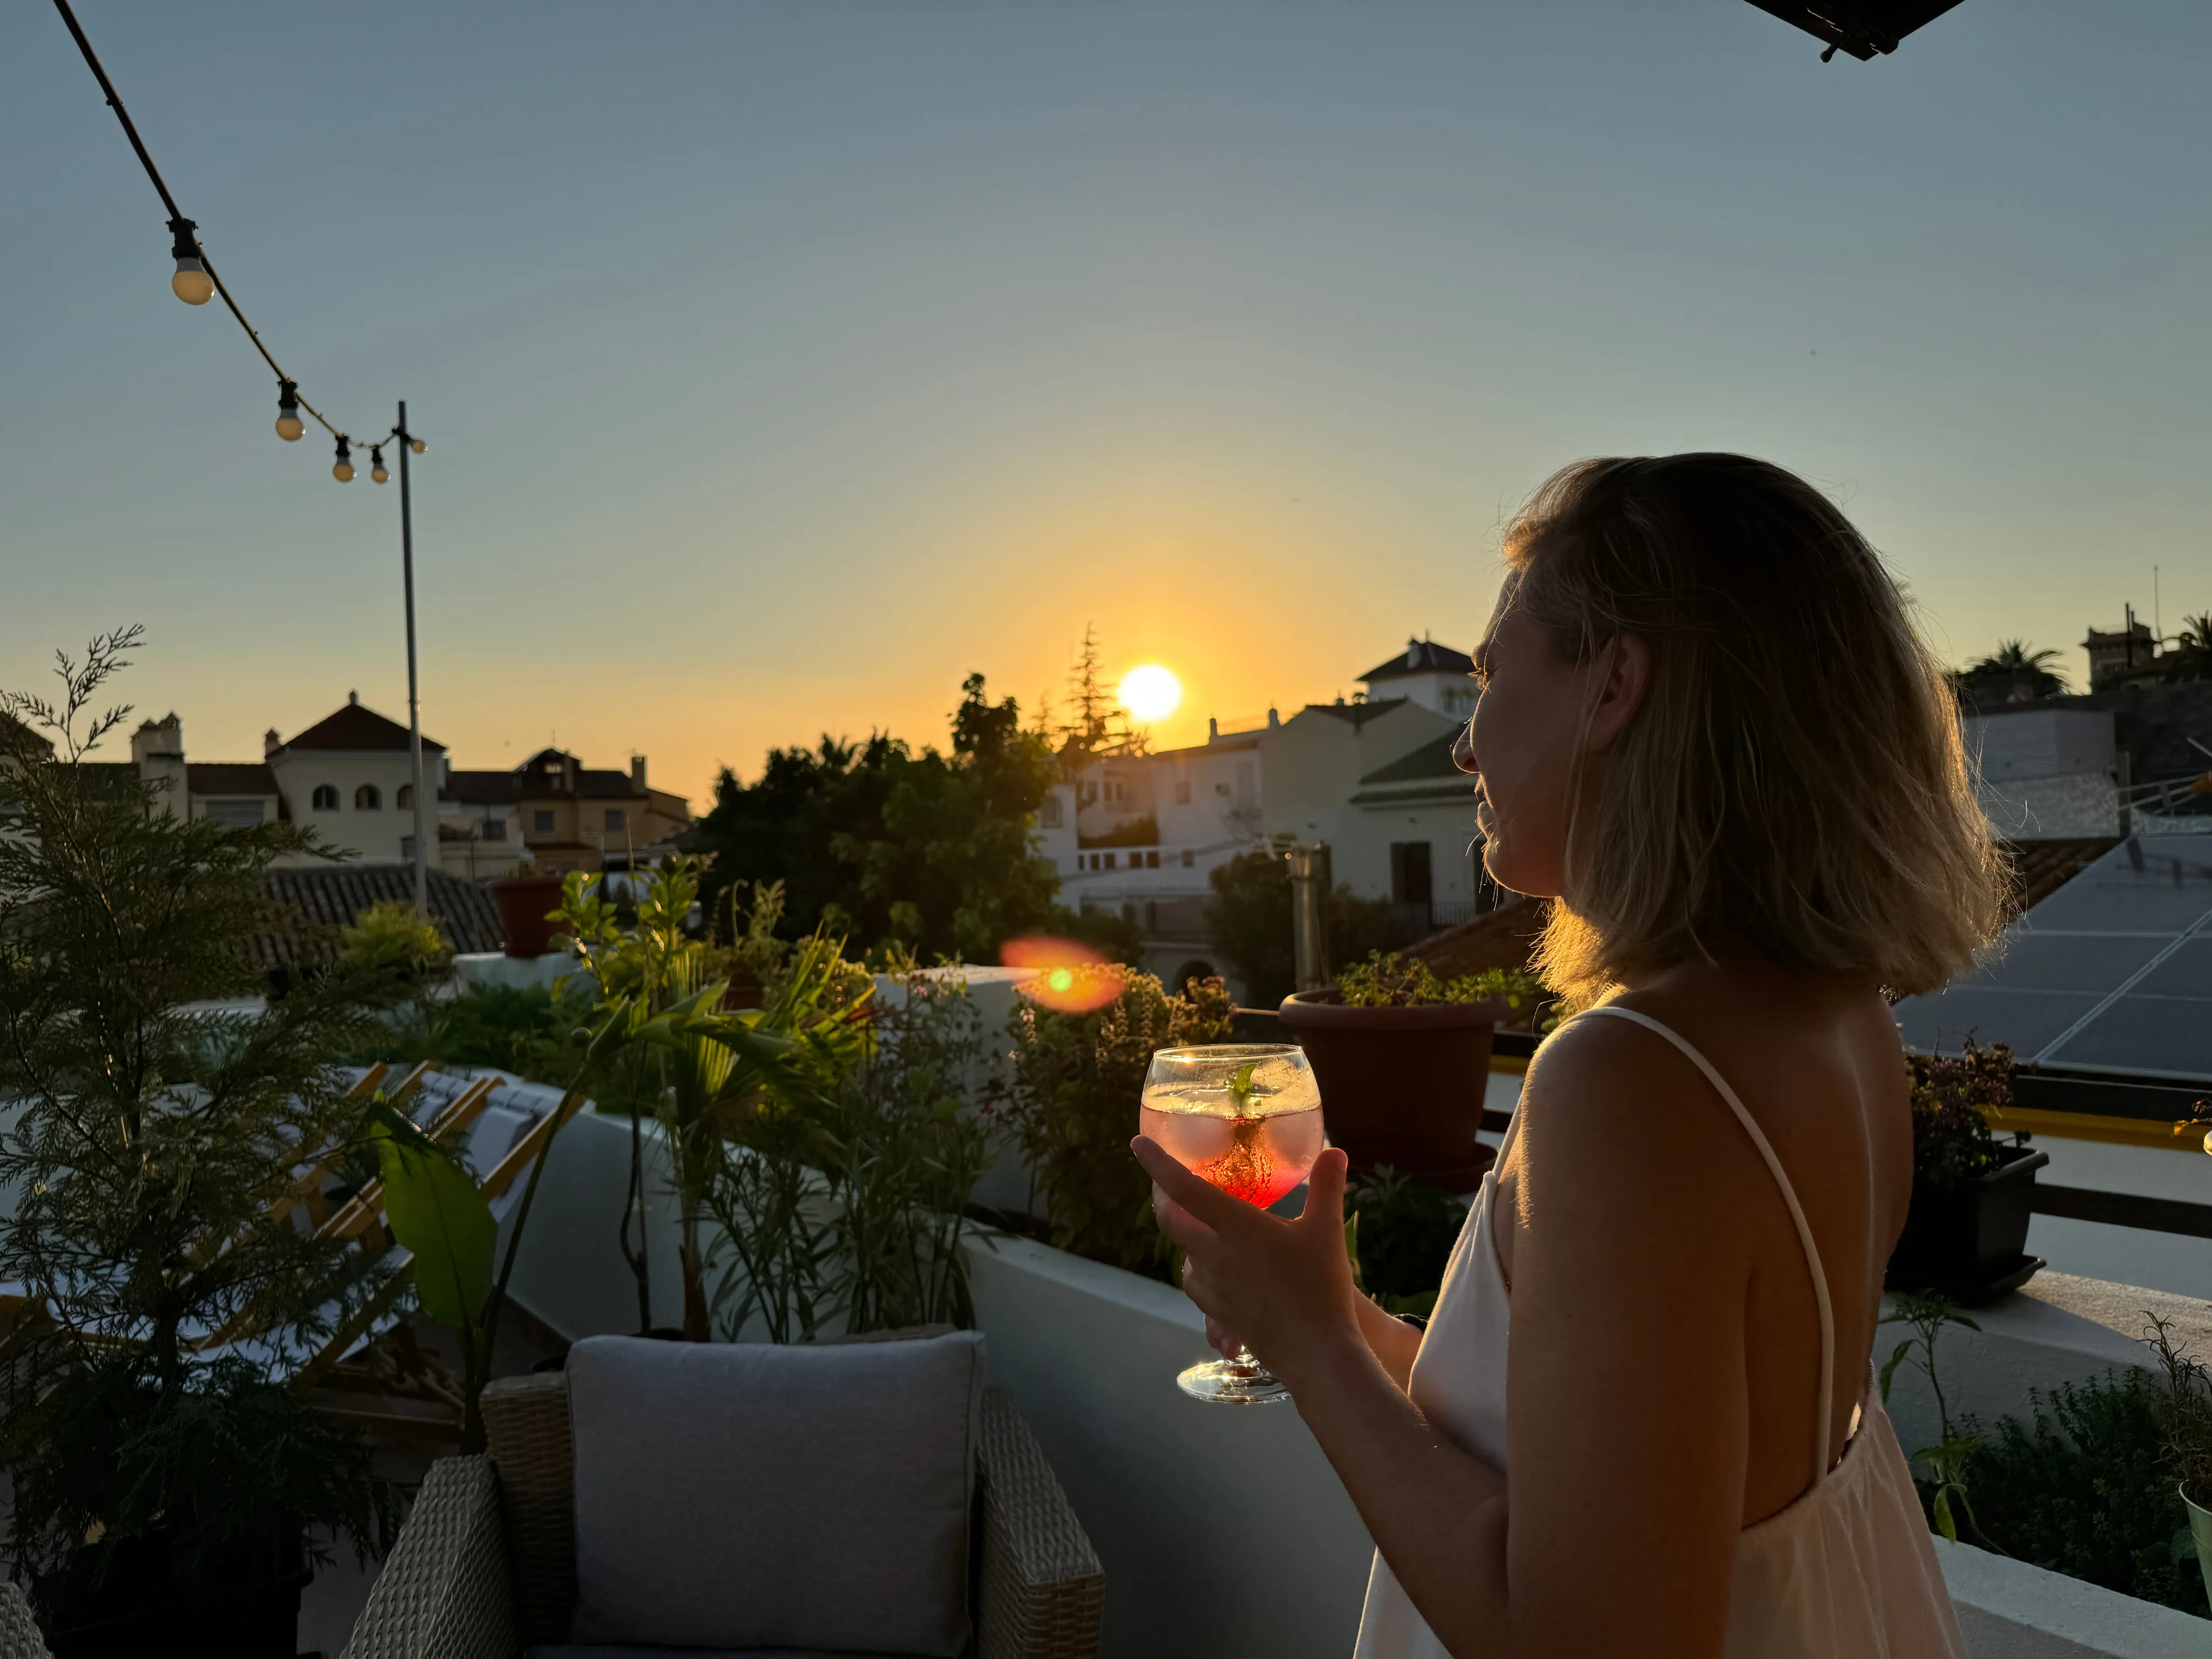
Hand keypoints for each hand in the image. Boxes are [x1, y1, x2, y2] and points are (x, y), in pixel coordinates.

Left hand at [1131, 1136, 1360, 1388]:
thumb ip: (1326, 1187)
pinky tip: (1218, 1268)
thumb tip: (1335, 1151)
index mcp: (1235, 1227)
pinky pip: (1197, 1283)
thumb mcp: (1326, 1230)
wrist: (1315, 1352)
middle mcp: (1214, 1255)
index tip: (1137, 1143)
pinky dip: (1199, 1268)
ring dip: (1185, 1236)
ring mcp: (1212, 1287)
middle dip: (1162, 1196)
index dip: (1157, 1163)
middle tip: (1167, 1182)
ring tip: (1200, 1225)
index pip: (1184, 1187)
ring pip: (1183, 1255)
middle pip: (1170, 1221)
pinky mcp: (1218, 1311)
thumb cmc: (1321, 1286)